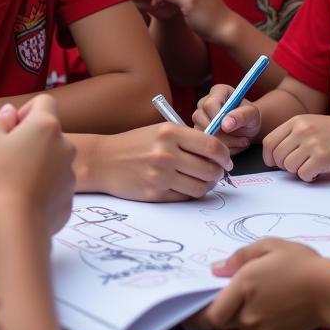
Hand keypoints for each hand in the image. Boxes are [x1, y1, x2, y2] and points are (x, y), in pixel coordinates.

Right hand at [0, 95, 74, 235]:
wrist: (14, 222)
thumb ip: (0, 120)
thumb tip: (10, 112)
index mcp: (46, 125)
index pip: (44, 101)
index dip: (26, 110)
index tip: (12, 129)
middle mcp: (65, 145)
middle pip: (49, 133)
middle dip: (31, 140)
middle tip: (8, 158)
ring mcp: (70, 173)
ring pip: (53, 160)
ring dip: (38, 164)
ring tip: (15, 182)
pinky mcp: (69, 198)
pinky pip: (55, 185)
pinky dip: (42, 188)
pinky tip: (24, 200)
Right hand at [94, 122, 241, 201]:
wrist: (103, 160)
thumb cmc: (134, 144)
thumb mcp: (160, 131)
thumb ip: (187, 139)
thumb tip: (217, 154)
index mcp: (170, 132)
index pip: (212, 146)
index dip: (225, 156)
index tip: (226, 161)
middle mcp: (166, 153)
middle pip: (210, 169)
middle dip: (218, 173)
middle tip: (216, 173)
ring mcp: (160, 175)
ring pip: (200, 187)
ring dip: (207, 186)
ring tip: (201, 180)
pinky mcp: (155, 193)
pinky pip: (185, 197)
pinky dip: (190, 193)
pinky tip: (184, 186)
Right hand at [191, 83, 260, 141]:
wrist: (247, 128)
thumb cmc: (250, 117)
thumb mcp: (252, 114)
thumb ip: (241, 116)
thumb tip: (225, 125)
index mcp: (218, 91)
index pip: (209, 104)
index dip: (218, 118)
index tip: (231, 128)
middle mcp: (203, 103)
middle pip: (201, 119)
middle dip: (222, 135)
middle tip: (243, 140)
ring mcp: (198, 118)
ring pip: (202, 133)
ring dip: (224, 143)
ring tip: (241, 142)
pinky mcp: (197, 132)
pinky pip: (204, 144)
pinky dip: (220, 150)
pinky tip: (233, 147)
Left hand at [203, 238, 324, 329]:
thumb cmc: (301, 263)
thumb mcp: (269, 246)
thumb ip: (239, 258)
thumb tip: (217, 270)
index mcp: (243, 288)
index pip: (210, 314)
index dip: (195, 316)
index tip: (185, 314)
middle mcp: (249, 314)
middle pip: (223, 320)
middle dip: (222, 308)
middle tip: (232, 292)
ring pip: (240, 326)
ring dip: (242, 314)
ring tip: (263, 293)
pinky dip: (259, 321)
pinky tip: (276, 305)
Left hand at [262, 114, 329, 181]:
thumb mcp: (310, 125)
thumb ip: (292, 136)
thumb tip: (273, 157)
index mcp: (296, 121)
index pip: (269, 142)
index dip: (269, 156)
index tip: (274, 163)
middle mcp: (302, 130)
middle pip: (277, 156)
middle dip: (284, 166)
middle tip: (298, 165)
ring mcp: (312, 143)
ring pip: (289, 167)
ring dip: (298, 171)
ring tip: (310, 166)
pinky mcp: (322, 158)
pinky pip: (303, 175)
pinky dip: (308, 177)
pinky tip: (317, 171)